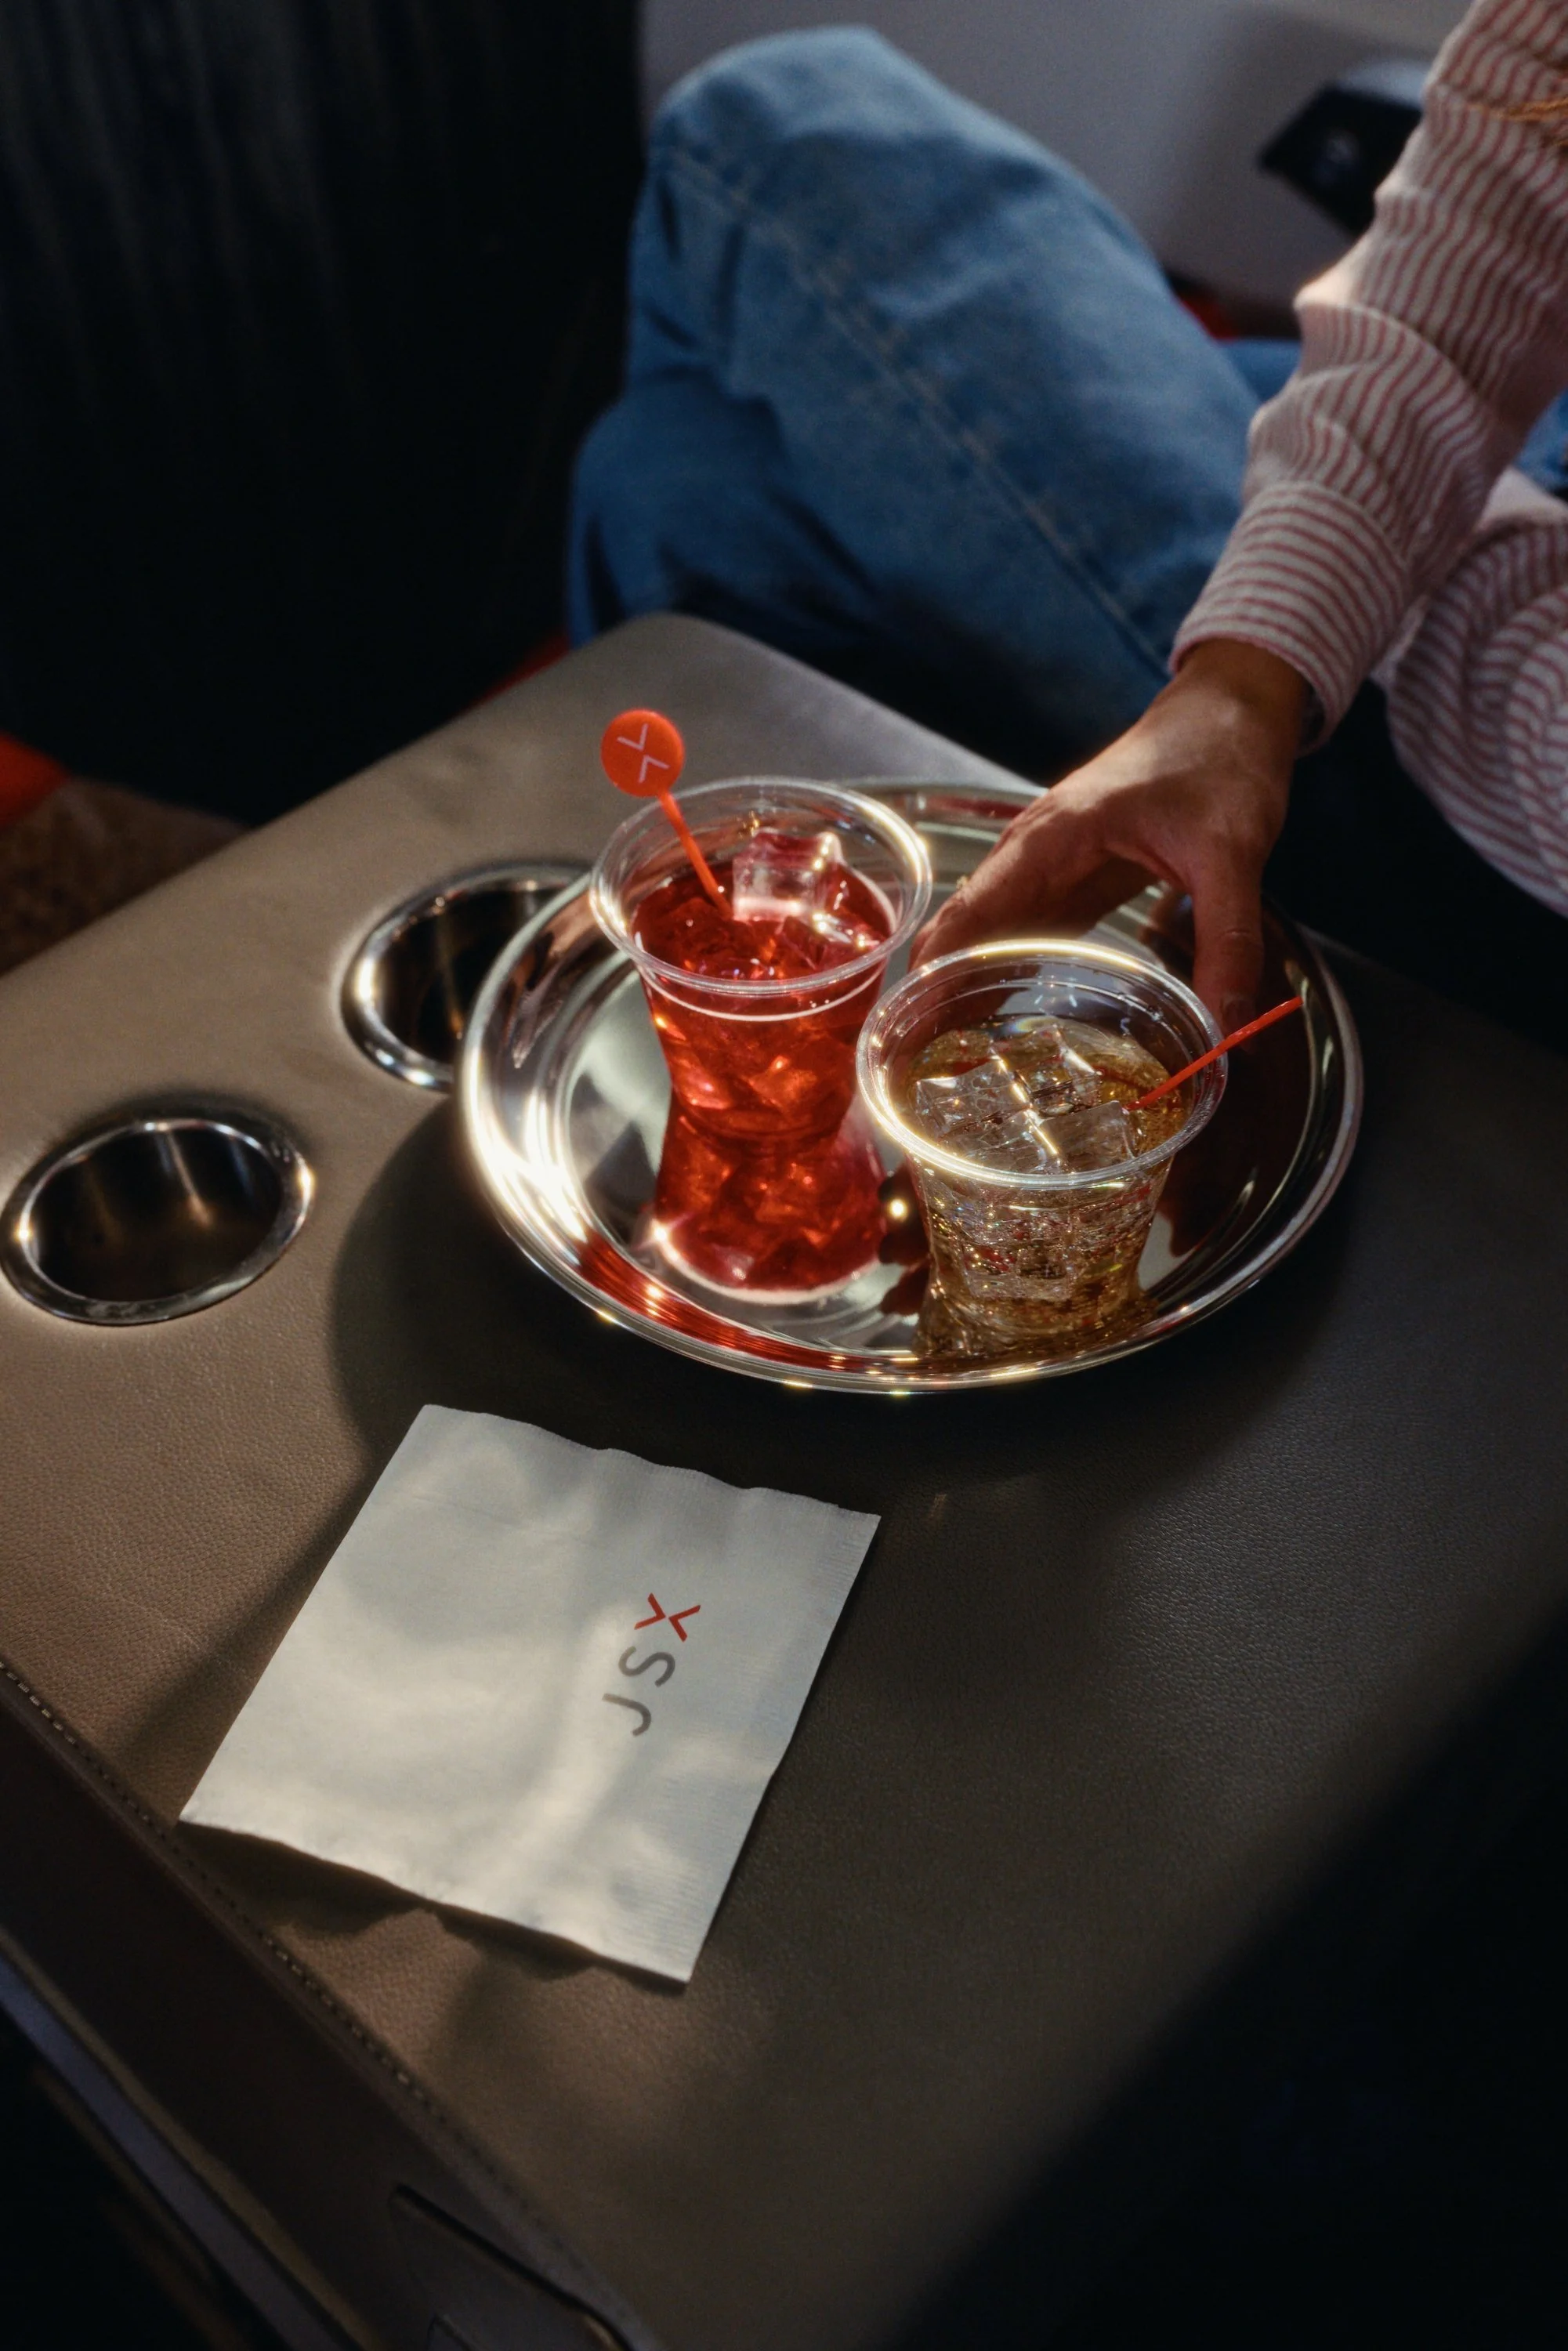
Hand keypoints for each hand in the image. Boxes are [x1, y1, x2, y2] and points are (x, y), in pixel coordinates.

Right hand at [916, 640, 1308, 1026]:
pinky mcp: (1077, 879)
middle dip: (939, 995)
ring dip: (971, 989)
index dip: (937, 971)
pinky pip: (1030, 933)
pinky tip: (1007, 1020)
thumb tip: (1227, 1026)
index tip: (911, 1027)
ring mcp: (1054, 866)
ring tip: (953, 1063)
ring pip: (993, 936)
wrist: (1234, 710)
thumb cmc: (1220, 758)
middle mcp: (1038, 853)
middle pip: (967, 930)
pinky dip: (1011, 974)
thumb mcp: (1231, 853)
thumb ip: (1228, 939)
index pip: (971, 910)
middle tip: (923, 1069)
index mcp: (1053, 836)